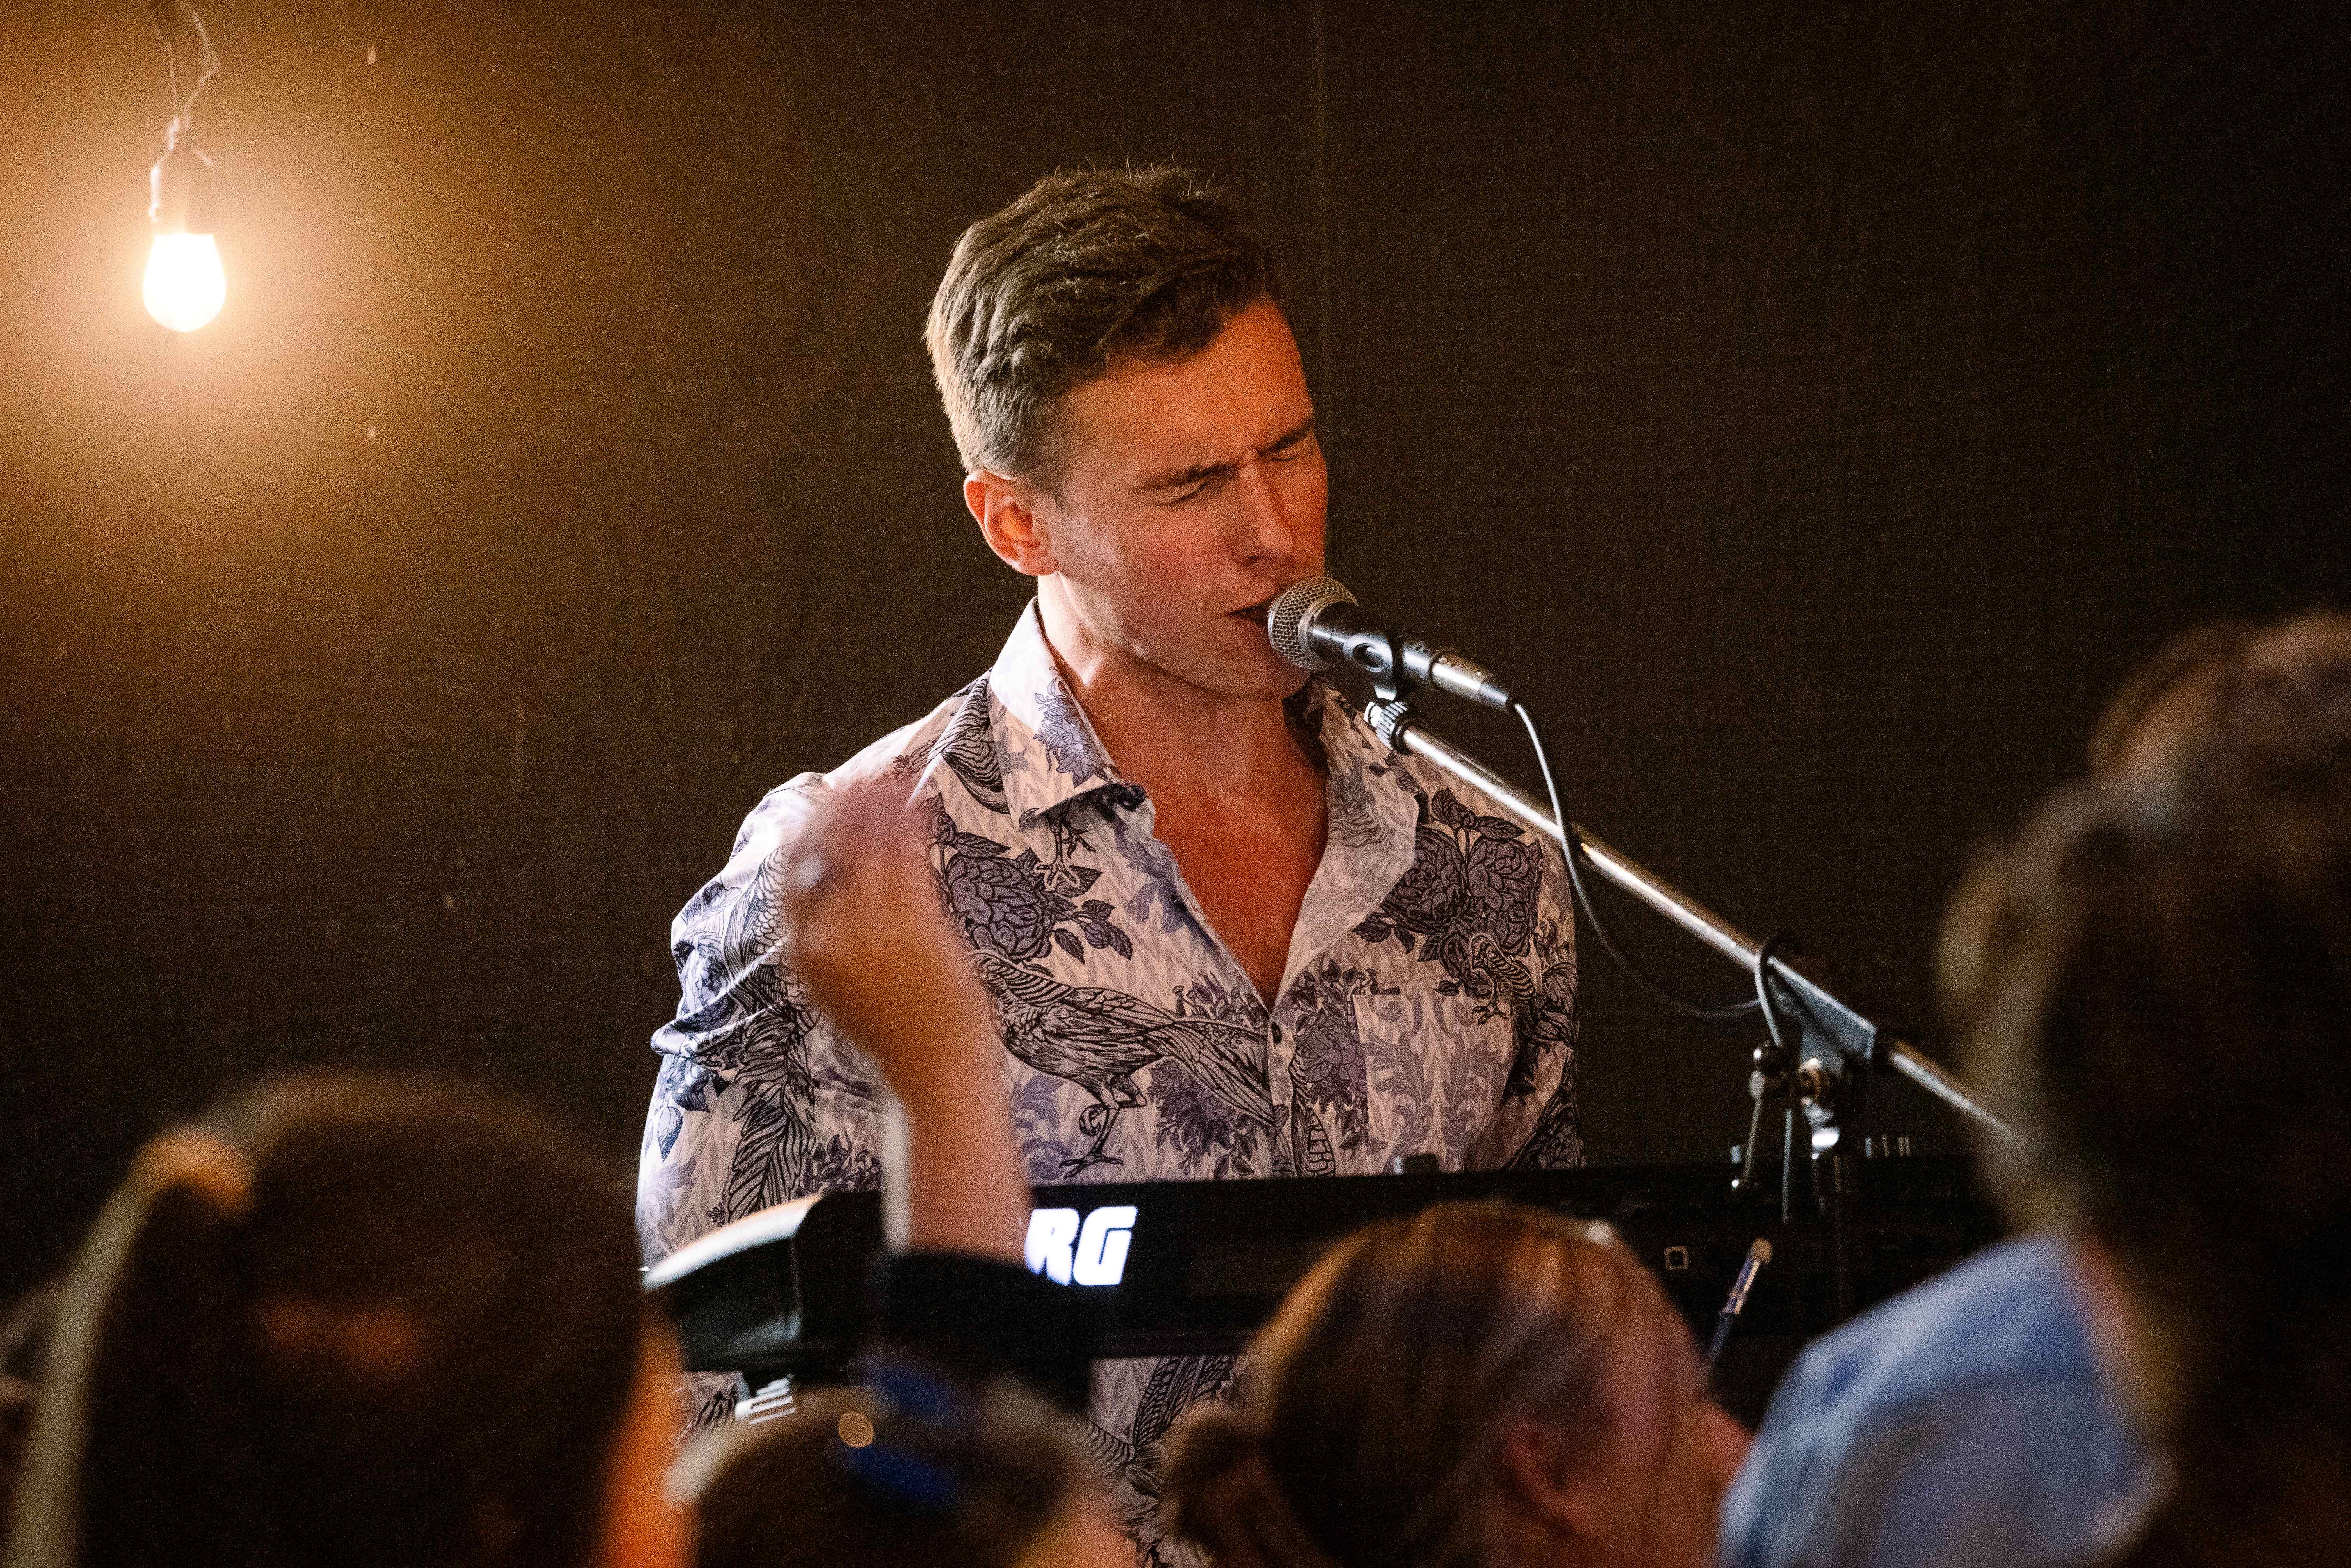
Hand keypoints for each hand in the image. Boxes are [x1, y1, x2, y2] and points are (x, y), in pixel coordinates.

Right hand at [777, 775, 1026, 1260]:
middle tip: (859, 775)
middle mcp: (829, 938)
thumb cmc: (896, 1033)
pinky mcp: (915, 927)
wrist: (932, 1075)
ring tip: (892, 773)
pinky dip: (910, 818)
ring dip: (877, 801)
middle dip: (840, 806)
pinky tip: (920, 796)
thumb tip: (834, 892)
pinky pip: (907, 855)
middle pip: (826, 849)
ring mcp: (871, 931)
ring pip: (866, 843)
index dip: (806, 831)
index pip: (793, 874)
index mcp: (805, 954)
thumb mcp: (844, 987)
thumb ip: (833, 941)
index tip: (821, 801)